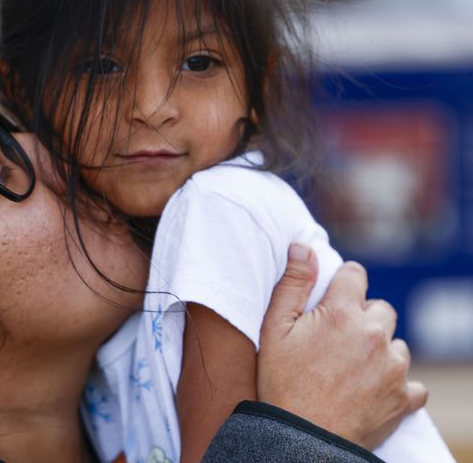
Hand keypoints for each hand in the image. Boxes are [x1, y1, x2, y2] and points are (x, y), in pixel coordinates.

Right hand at [257, 245, 427, 448]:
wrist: (300, 440)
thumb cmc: (281, 382)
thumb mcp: (273, 329)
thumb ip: (292, 284)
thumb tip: (303, 246)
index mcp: (340, 313)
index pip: (355, 274)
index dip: (342, 284)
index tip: (332, 301)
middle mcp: (373, 334)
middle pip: (381, 308)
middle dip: (362, 318)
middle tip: (336, 341)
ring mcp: (393, 367)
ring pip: (396, 344)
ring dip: (380, 350)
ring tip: (352, 369)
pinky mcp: (404, 397)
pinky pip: (413, 382)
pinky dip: (397, 384)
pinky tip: (373, 390)